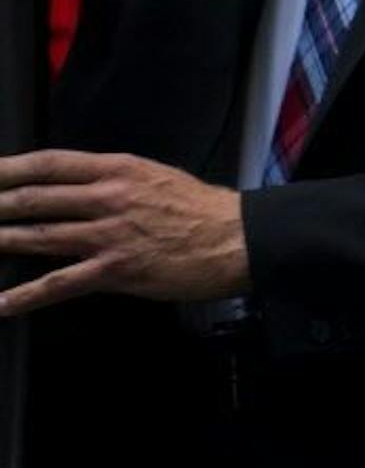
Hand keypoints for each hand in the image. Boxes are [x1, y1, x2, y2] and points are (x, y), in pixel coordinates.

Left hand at [0, 151, 249, 313]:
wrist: (239, 239)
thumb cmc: (205, 210)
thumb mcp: (158, 177)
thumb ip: (118, 180)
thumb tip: (82, 186)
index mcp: (120, 169)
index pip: (51, 163)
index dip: (10, 168)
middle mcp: (109, 197)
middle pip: (35, 198)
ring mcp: (110, 235)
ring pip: (40, 236)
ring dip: (2, 241)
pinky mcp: (116, 269)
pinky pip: (61, 283)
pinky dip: (26, 295)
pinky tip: (3, 303)